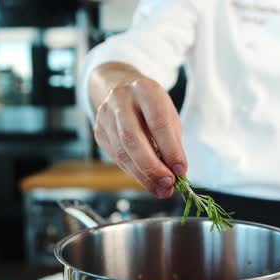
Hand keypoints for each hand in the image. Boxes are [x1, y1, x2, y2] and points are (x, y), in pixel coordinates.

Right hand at [93, 76, 186, 198]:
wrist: (123, 90)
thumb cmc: (152, 107)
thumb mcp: (169, 115)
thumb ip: (173, 142)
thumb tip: (177, 173)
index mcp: (144, 89)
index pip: (158, 122)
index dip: (170, 149)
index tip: (181, 170)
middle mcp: (121, 100)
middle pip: (133, 139)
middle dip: (152, 167)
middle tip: (168, 184)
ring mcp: (105, 116)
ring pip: (122, 153)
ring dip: (144, 176)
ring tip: (161, 189)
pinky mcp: (99, 132)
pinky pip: (117, 158)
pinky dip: (135, 173)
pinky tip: (148, 182)